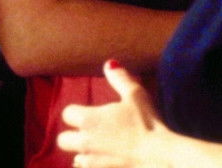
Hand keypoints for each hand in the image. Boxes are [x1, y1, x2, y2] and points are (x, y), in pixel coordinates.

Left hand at [57, 60, 172, 167]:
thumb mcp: (135, 95)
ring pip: (75, 158)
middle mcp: (84, 142)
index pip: (67, 114)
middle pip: (62, 140)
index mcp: (89, 120)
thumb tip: (109, 64)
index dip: (76, 113)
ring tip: (99, 149)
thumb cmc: (147, 123)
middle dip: (72, 136)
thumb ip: (119, 78)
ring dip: (83, 153)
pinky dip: (92, 166)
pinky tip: (105, 161)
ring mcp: (91, 161)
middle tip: (89, 133)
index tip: (89, 113)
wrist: (159, 156)